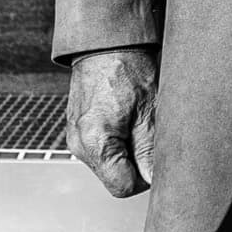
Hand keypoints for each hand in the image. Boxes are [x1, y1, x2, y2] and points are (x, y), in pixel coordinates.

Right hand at [66, 46, 158, 197]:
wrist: (106, 43)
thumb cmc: (128, 70)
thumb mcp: (150, 113)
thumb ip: (151, 153)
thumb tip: (157, 180)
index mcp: (94, 142)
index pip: (123, 187)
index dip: (144, 177)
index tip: (154, 157)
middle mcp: (78, 144)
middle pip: (114, 178)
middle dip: (136, 164)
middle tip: (147, 133)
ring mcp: (75, 138)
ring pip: (109, 165)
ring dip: (127, 152)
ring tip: (135, 122)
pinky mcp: (77, 131)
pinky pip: (102, 150)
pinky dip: (117, 142)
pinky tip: (124, 120)